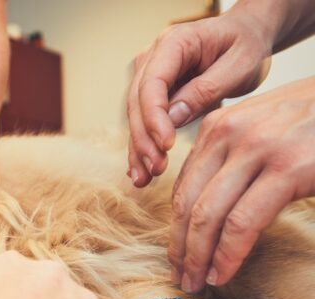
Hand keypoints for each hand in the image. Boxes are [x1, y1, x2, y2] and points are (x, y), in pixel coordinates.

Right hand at [127, 8, 272, 186]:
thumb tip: (172, 118)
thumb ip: (206, 90)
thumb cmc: (246, 45)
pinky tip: (140, 171)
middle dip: (144, 139)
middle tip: (156, 168)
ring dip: (138, 149)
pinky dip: (143, 146)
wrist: (246, 36)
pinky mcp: (151, 94)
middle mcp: (152, 58)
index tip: (166, 145)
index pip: (152, 83)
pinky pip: (143, 122)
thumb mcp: (239, 65)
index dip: (154, 117)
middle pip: (137, 103)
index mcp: (173, 43)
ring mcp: (147, 76)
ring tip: (143, 178)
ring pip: (135, 116)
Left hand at [169, 76, 314, 292]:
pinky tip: (221, 274)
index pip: (182, 187)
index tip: (177, 255)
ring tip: (195, 282)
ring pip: (207, 216)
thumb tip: (207, 207)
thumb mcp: (262, 133)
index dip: (175, 227)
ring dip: (196, 257)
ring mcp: (256, 149)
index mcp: (218, 126)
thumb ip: (232, 162)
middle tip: (179, 276)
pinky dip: (227, 255)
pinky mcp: (286, 170)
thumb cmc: (314, 123)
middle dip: (179, 246)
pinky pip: (242, 223)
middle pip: (187, 203)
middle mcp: (228, 133)